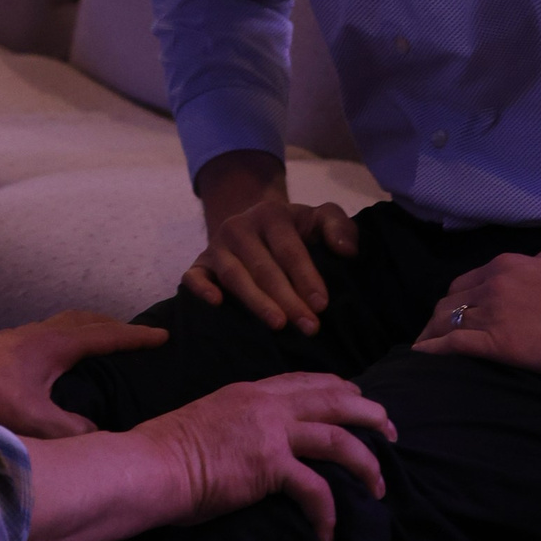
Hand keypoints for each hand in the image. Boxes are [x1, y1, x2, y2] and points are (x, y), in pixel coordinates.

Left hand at [0, 312, 165, 438]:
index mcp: (55, 344)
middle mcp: (41, 333)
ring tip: (108, 341)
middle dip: (118, 326)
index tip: (165, 336)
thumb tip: (97, 435)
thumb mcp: (31, 419)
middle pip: (89, 320)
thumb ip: (69, 428)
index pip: (107, 335)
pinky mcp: (8, 346)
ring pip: (68, 322)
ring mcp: (23, 336)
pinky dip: (71, 336)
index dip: (138, 337)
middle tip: (141, 336)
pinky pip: (52, 331)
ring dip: (92, 328)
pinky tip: (63, 359)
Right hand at [136, 373, 393, 540]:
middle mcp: (265, 405)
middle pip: (335, 399)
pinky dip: (328, 514)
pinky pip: (315, 490)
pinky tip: (328, 534)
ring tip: (379, 487)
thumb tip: (244, 443)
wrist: (149, 466)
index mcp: (249, 394)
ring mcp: (270, 433)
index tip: (358, 400)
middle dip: (369, 414)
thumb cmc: (164, 454)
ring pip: (338, 439)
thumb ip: (233, 425)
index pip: (305, 382)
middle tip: (390, 431)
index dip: (338, 390)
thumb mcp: (205, 422)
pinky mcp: (269, 465)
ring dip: (365, 463)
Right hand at [184, 189, 358, 334]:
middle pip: (264, 267)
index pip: (289, 250)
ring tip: (278, 324)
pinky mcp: (200, 263)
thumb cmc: (294, 230)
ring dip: (256, 301)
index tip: (322, 305)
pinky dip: (201, 289)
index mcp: (271, 214)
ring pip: (233, 276)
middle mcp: (239, 227)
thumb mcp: (319, 219)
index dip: (306, 277)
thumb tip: (347, 251)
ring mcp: (216, 245)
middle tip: (308, 326)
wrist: (254, 225)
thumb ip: (339, 227)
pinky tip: (216, 304)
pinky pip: (193, 276)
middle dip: (288, 299)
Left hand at [413, 242, 540, 376]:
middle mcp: (494, 283)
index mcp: (511, 264)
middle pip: (451, 299)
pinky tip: (422, 357)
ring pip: (445, 319)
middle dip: (440, 315)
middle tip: (436, 331)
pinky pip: (452, 343)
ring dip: (432, 332)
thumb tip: (539, 263)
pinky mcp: (496, 342)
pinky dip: (433, 348)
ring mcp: (492, 312)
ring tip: (425, 346)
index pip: (469, 280)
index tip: (456, 309)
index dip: (459, 297)